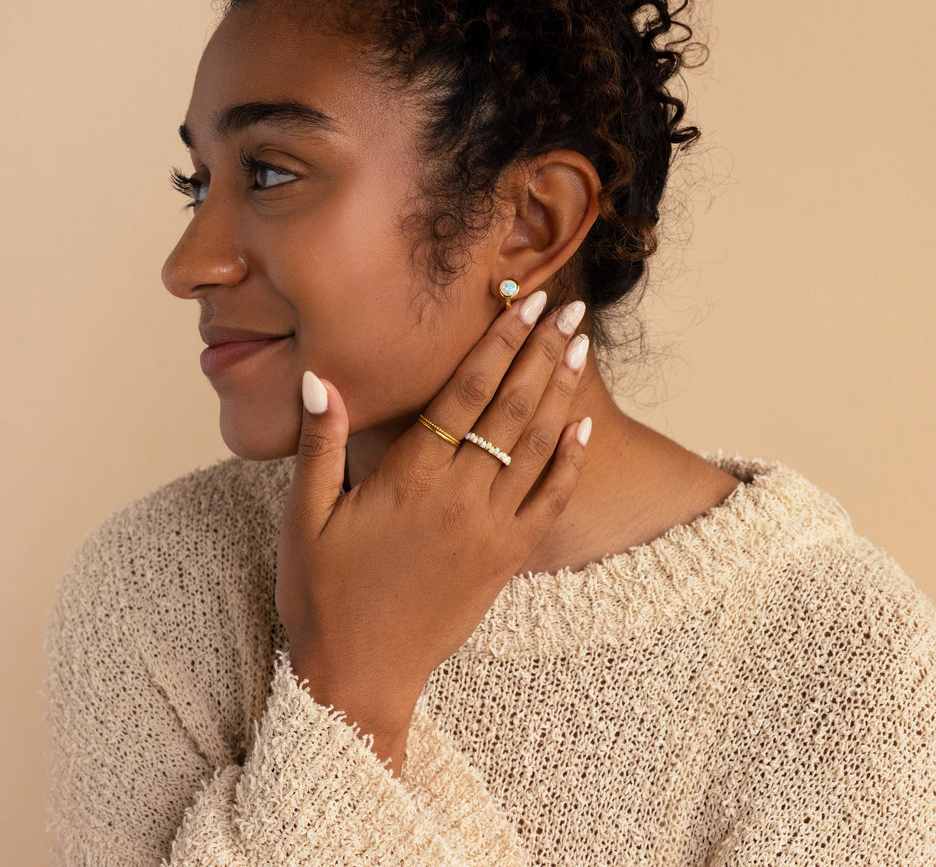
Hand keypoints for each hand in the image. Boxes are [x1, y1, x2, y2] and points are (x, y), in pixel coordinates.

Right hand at [276, 293, 590, 773]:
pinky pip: (551, 501)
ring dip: (562, 391)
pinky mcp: (508, 558)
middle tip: (568, 309)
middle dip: (541, 351)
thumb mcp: (305, 518)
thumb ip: (320, 445)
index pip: (465, 391)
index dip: (497, 342)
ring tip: (580, 347)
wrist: (362, 676)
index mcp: (410, 478)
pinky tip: (584, 424)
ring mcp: (491, 528)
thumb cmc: (324, 596)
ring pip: (537, 445)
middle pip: (511, 406)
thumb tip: (321, 378)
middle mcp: (460, 495)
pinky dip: (570, 460)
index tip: (522, 304)